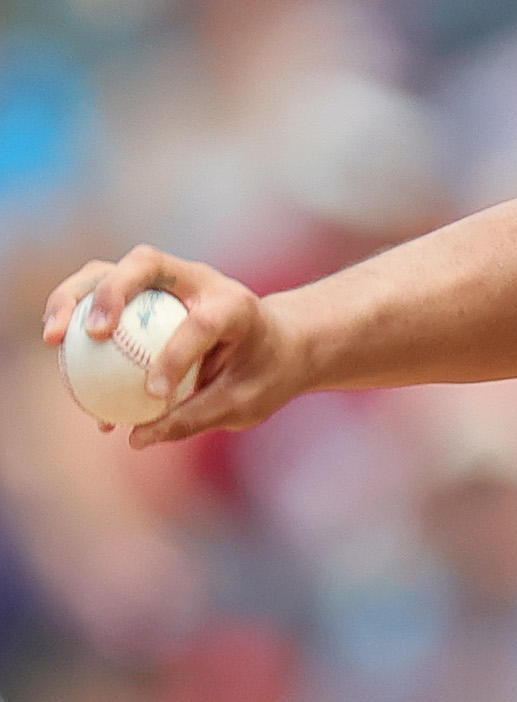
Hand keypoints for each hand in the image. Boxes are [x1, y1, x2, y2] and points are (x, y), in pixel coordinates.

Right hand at [39, 246, 310, 447]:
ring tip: (53, 338)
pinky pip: (99, 298)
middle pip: (146, 263)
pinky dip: (74, 317)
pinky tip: (58, 352)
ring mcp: (167, 281)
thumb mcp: (244, 403)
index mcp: (236, 305)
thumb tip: (136, 438)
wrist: (277, 344)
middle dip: (112, 292)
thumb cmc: (265, 373)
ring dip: (75, 298)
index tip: (156, 396)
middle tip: (93, 334)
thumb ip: (195, 418)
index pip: (203, 322)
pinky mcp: (142, 293)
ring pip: (109, 270)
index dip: (176, 356)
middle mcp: (198, 280)